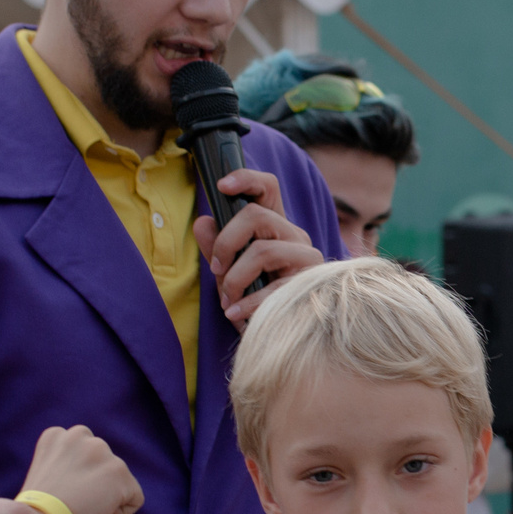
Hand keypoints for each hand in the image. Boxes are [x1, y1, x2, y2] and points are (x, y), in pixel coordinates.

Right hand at [20, 425, 143, 513]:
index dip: (76, 476)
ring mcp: (100, 451)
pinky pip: (135, 498)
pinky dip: (121, 511)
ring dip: (106, 495)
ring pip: (118, 478)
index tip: (62, 492)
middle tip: (74, 502)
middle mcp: (78, 435)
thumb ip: (65, 465)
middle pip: (103, 461)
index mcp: (56, 435)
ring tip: (82, 508)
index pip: (82, 451)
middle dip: (95, 480)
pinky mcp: (118, 472)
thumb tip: (87, 477)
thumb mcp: (46, 477)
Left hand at [193, 167, 324, 325]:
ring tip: (227, 300)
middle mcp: (294, 234)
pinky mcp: (309, 282)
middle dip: (226, 242)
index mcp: (274, 225)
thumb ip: (215, 248)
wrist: (281, 334)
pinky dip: (247, 303)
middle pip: (256, 214)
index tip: (221, 186)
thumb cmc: (253, 298)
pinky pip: (272, 286)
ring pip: (263, 250)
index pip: (267, 187)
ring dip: (235, 278)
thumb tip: (203, 223)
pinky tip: (235, 314)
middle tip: (216, 269)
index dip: (246, 179)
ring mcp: (306, 256)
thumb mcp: (228, 272)